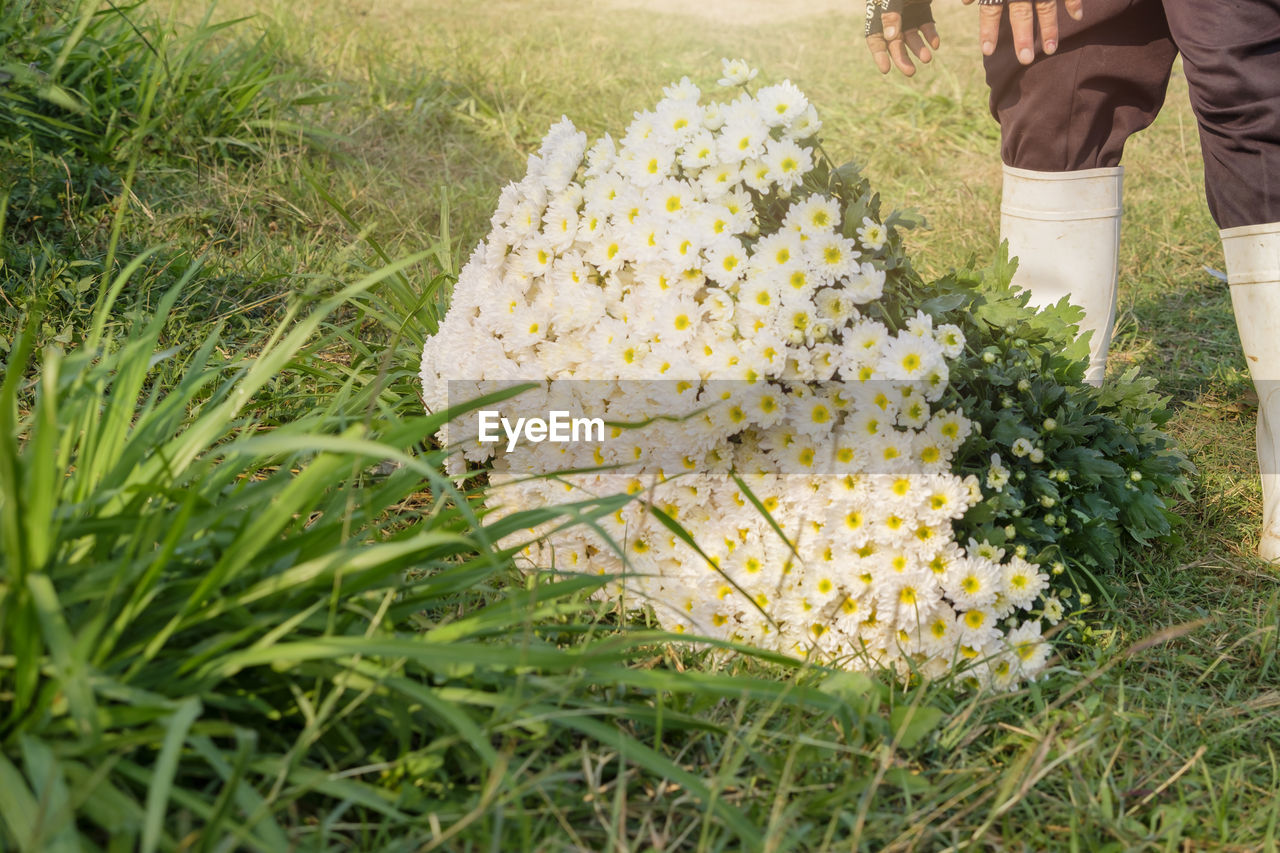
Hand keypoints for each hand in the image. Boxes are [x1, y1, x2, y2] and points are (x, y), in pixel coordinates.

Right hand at [865, 0, 940, 77]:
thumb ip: (890, 15)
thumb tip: (889, 37)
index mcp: (878, 12)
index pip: (875, 37)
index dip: (879, 55)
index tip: (886, 70)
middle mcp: (892, 16)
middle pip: (895, 42)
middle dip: (902, 58)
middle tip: (911, 72)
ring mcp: (907, 13)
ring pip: (912, 36)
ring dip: (919, 48)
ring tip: (927, 59)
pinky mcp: (922, 8)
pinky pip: (926, 25)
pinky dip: (931, 35)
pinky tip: (935, 44)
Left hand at [961, 0, 1083, 63]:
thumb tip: (964, 2)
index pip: (990, 10)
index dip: (988, 30)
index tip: (987, 51)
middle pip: (1021, 14)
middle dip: (1022, 37)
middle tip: (1024, 60)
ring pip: (1046, 6)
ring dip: (1050, 29)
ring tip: (1050, 50)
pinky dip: (1074, 1)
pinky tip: (1077, 17)